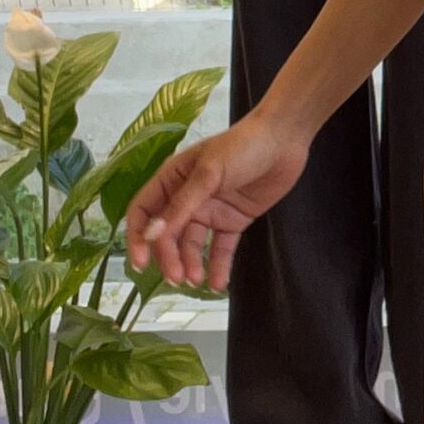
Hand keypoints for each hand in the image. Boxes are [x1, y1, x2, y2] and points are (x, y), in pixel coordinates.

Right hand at [124, 112, 311, 291]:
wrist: (285, 139)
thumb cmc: (243, 146)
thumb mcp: (208, 173)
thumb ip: (181, 206)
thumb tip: (151, 235)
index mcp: (172, 178)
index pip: (144, 211)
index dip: (138, 237)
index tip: (139, 263)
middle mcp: (187, 197)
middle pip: (167, 234)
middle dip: (168, 257)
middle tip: (177, 278)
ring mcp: (211, 210)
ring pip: (191, 244)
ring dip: (191, 264)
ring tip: (197, 281)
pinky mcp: (234, 220)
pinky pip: (220, 248)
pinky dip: (218, 266)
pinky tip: (217, 284)